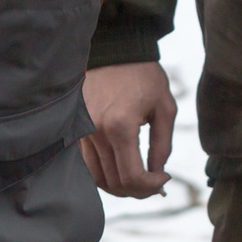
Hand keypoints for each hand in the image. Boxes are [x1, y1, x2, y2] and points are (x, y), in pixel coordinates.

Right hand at [81, 62, 175, 197]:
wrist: (115, 50)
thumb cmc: (144, 76)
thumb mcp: (165, 108)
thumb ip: (163, 146)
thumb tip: (158, 174)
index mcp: (120, 126)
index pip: (132, 178)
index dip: (151, 187)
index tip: (163, 178)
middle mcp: (96, 132)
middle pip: (114, 183)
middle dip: (138, 190)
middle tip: (155, 182)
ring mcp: (82, 131)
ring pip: (99, 178)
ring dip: (121, 185)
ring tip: (140, 176)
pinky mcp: (76, 129)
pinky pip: (88, 164)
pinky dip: (106, 173)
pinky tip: (122, 166)